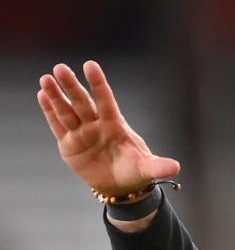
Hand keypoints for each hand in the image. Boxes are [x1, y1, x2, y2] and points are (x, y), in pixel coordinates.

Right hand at [37, 61, 179, 196]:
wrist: (120, 185)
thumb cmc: (135, 170)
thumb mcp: (147, 169)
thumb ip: (159, 167)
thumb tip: (176, 168)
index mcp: (115, 125)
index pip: (106, 101)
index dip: (98, 84)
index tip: (90, 65)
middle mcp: (96, 125)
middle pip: (82, 102)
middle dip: (71, 86)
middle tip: (60, 68)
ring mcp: (81, 133)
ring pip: (67, 111)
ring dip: (56, 96)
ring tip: (46, 79)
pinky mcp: (69, 145)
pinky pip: (58, 125)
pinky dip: (50, 111)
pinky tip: (42, 95)